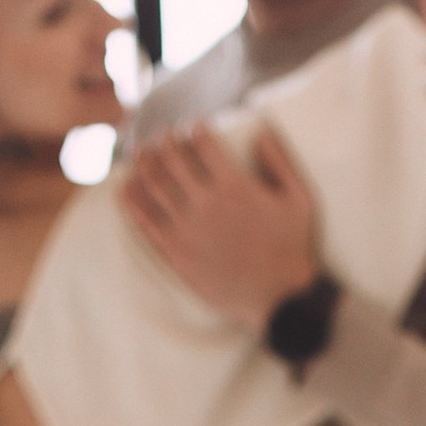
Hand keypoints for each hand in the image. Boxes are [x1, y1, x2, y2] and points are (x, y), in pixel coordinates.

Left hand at [119, 122, 321, 328]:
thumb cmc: (293, 248)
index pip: (202, 143)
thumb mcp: (300, 198)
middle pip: (171, 159)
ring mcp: (187, 230)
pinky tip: (125, 187)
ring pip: (152, 186)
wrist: (280, 299)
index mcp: (234, 185)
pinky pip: (146, 222)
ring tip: (141, 155)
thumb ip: (280, 161)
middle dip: (163, 141)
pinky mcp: (176, 254)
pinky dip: (132, 201)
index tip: (192, 126)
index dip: (193, 129)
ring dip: (143, 164)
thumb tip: (261, 132)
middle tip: (161, 137)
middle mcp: (205, 203)